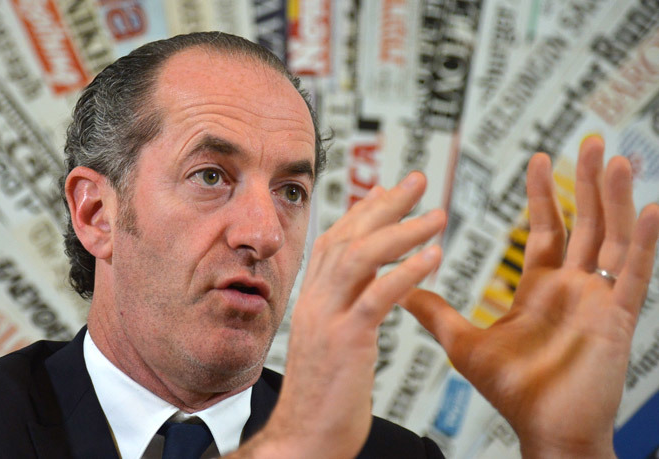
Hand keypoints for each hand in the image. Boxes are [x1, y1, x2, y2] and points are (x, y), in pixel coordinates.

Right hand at [233, 172, 445, 457]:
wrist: (303, 439)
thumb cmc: (324, 398)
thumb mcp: (330, 343)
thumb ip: (345, 310)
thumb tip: (368, 291)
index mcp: (313, 300)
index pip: (335, 241)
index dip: (364, 212)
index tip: (389, 191)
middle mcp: (315, 301)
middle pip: (348, 236)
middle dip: (386, 204)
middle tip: (419, 181)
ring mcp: (327, 319)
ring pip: (360, 258)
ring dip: (401, 231)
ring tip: (437, 215)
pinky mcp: (345, 341)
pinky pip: (376, 297)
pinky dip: (405, 272)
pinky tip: (431, 256)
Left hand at [402, 136, 658, 457]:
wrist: (545, 430)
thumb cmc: (513, 391)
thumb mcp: (463, 343)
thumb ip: (435, 313)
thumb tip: (400, 291)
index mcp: (540, 289)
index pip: (546, 230)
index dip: (543, 195)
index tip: (539, 159)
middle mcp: (571, 288)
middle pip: (583, 223)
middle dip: (585, 183)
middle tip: (589, 142)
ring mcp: (597, 300)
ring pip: (610, 238)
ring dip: (613, 199)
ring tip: (615, 158)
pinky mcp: (616, 319)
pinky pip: (633, 274)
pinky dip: (643, 242)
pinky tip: (649, 209)